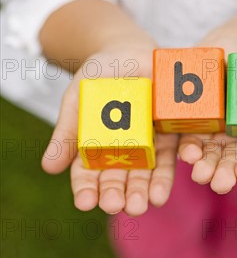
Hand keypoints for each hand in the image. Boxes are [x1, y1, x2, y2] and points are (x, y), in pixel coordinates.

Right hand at [41, 46, 177, 215]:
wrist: (129, 50)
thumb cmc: (97, 76)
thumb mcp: (76, 100)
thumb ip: (66, 133)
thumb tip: (48, 169)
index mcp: (94, 148)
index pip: (87, 175)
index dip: (86, 190)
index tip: (85, 202)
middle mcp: (120, 153)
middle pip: (117, 180)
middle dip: (116, 194)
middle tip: (116, 206)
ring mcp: (145, 146)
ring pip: (143, 175)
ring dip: (141, 192)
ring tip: (140, 206)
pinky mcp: (168, 136)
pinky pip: (168, 159)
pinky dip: (164, 177)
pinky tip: (161, 193)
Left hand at [178, 37, 236, 193]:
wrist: (234, 45)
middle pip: (232, 161)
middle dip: (225, 172)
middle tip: (219, 184)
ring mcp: (214, 133)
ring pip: (210, 155)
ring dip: (205, 166)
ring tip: (200, 175)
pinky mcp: (194, 124)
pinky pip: (190, 139)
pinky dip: (188, 148)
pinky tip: (187, 154)